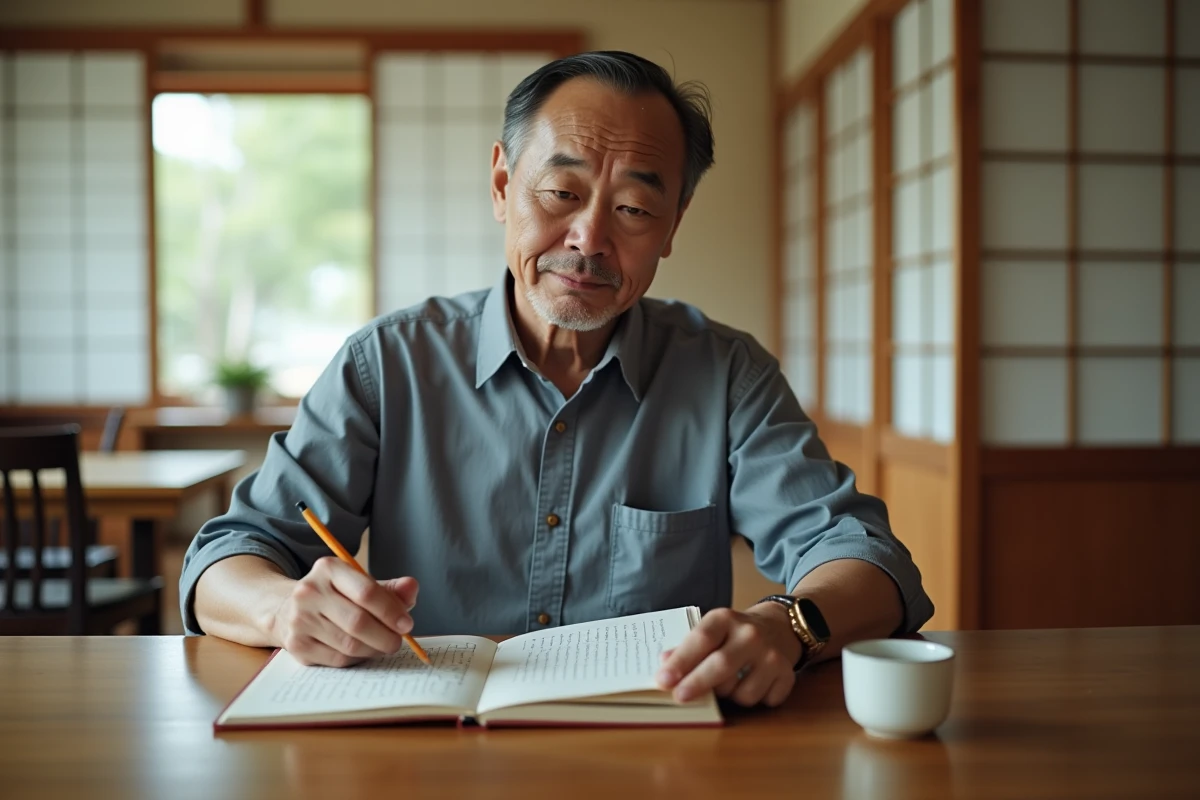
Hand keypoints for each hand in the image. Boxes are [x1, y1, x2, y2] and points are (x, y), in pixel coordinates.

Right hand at [270, 557, 417, 666]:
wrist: (288, 608)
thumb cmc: (335, 596)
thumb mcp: (360, 584)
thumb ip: (389, 588)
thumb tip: (412, 587)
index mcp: (328, 569)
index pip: (366, 592)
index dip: (391, 611)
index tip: (407, 624)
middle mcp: (309, 592)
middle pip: (358, 622)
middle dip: (385, 636)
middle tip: (398, 641)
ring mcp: (299, 620)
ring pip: (349, 644)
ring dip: (373, 649)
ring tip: (382, 645)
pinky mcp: (297, 645)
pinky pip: (338, 660)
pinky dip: (357, 659)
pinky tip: (362, 651)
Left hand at [655, 605, 802, 706]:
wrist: (780, 626)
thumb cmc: (735, 632)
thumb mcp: (711, 630)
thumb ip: (688, 646)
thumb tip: (665, 662)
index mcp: (725, 618)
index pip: (701, 639)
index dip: (681, 661)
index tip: (663, 679)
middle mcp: (751, 634)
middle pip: (721, 665)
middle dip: (697, 684)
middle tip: (679, 697)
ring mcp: (772, 655)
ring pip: (742, 692)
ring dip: (728, 696)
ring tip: (727, 682)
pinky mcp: (787, 674)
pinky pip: (763, 701)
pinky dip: (753, 699)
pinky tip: (752, 684)